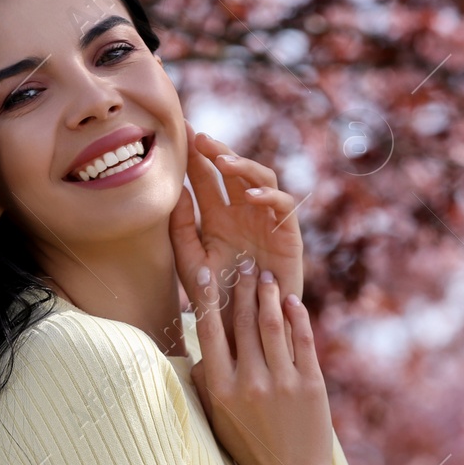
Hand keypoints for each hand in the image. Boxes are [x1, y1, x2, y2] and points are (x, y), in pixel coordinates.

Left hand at [168, 123, 305, 355]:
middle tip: (199, 138)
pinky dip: (270, 197)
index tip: (180, 133)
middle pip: (233, 171)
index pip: (206, 178)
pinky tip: (251, 195)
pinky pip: (283, 207)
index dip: (195, 156)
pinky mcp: (288, 234)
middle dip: (218, 151)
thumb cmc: (217, 299)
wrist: (246, 331)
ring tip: (222, 161)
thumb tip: (176, 190)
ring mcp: (266, 220)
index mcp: (217, 216)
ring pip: (261, 179)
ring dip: (243, 166)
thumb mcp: (191, 262)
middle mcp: (243, 213)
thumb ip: (181, 228)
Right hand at [180, 253, 331, 464]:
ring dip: (268, 295)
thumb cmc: (248, 449)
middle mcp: (249, 382)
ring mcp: (283, 383)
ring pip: (271, 325)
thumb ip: (207, 382)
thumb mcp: (217, 418)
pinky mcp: (311, 386)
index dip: (207, 297)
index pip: (210, 332)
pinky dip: (296, 316)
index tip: (205, 270)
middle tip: (244, 264)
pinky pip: (302, 341)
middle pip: (242, 322)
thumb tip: (202, 345)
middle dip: (243, 288)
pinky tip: (292, 300)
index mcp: (220, 390)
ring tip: (266, 276)